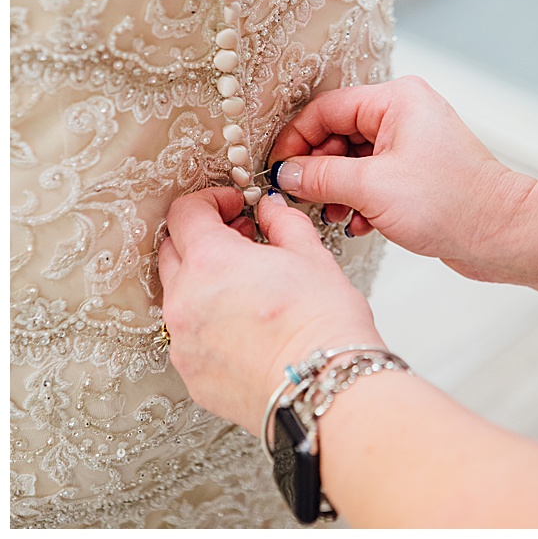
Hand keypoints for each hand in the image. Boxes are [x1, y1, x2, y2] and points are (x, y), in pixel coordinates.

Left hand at [157, 188, 382, 434]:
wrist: (319, 385)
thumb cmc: (319, 322)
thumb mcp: (310, 253)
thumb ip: (282, 222)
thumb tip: (270, 211)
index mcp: (210, 262)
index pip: (185, 213)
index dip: (211, 199)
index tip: (233, 204)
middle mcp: (184, 301)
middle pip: (171, 251)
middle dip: (201, 235)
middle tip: (239, 236)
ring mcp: (182, 342)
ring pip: (178, 295)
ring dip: (202, 278)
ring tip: (246, 280)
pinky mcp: (190, 373)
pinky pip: (187, 333)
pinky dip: (207, 317)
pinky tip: (244, 319)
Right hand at [268, 77, 527, 281]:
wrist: (499, 232)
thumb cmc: (448, 203)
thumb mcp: (372, 188)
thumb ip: (320, 177)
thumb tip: (284, 173)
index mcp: (397, 99)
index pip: (326, 108)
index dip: (296, 140)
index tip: (276, 173)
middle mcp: (404, 112)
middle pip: (337, 132)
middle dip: (318, 170)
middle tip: (303, 201)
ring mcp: (411, 140)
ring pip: (352, 158)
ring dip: (337, 189)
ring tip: (337, 216)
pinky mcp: (415, 170)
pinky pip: (371, 177)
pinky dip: (359, 199)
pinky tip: (360, 224)